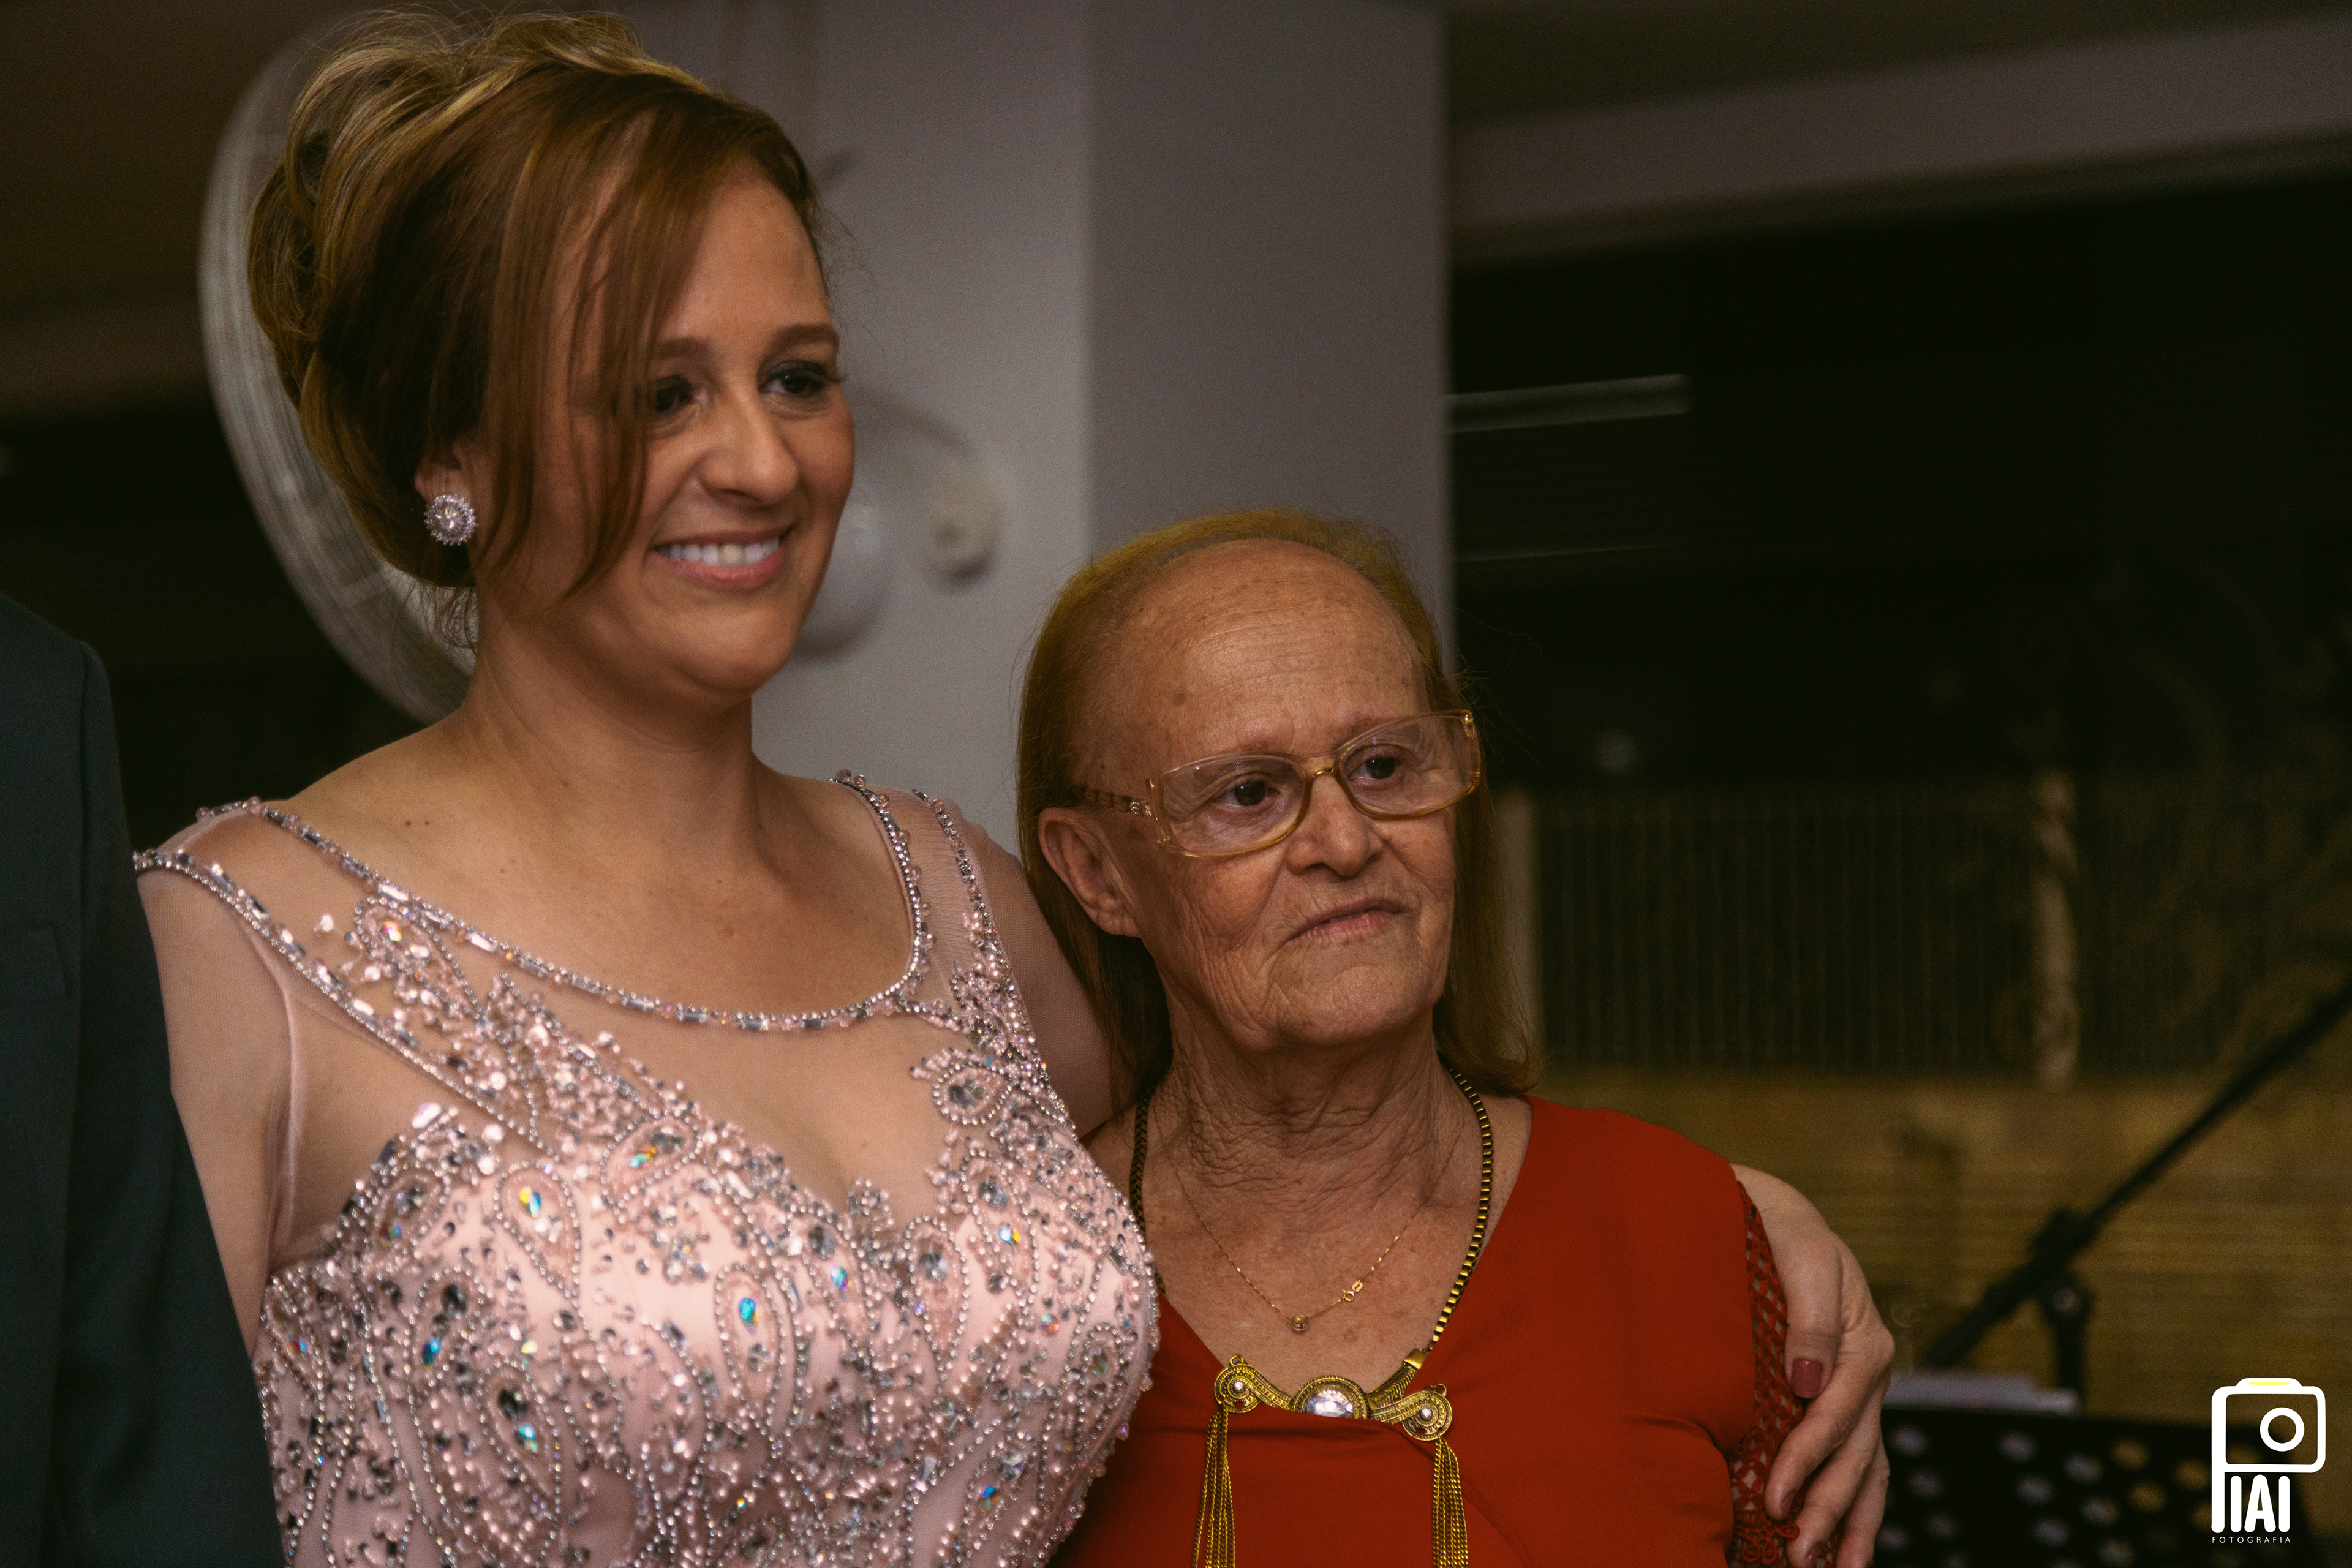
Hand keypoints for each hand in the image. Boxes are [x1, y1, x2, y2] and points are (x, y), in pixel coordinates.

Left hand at [1733, 1165, 1893, 1566]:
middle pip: (1856, 1455)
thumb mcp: (1803, 1257)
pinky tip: (1845, 1544)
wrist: (1778, 1216)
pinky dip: (1856, 1503)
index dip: (1804, 1460)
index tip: (1773, 1497)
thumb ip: (1808, 1319)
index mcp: (1863, 1343)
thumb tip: (1806, 1379)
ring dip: (1852, 1523)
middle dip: (1828, 1509)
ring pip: (1868, 1468)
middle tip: (1797, 1555)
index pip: (1833, 1416)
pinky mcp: (1846, 1399)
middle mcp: (1869, 1375)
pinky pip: (1861, 1460)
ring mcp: (1861, 1392)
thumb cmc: (1783, 1232)